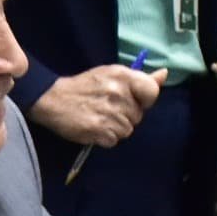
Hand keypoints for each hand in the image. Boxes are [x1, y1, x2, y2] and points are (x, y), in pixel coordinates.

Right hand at [29, 64, 167, 147]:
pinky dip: (105, 138)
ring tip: (99, 118)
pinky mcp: (98, 130)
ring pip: (127, 131)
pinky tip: (94, 127)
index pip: (152, 93)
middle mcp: (118, 93)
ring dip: (115, 129)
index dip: (145, 101)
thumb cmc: (85, 86)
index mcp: (123, 76)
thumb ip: (140, 78)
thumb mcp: (112, 74)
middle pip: (138, 116)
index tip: (133, 101)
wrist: (53, 99)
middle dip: (126, 116)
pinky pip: (114, 141)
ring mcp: (109, 113)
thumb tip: (164, 74)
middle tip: (107, 109)